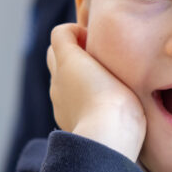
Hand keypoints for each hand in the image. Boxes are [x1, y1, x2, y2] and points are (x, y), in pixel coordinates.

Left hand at [47, 23, 145, 160]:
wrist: (106, 140)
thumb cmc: (116, 101)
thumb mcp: (115, 65)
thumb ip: (105, 52)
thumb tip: (94, 44)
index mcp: (67, 60)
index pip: (61, 34)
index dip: (77, 32)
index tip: (97, 40)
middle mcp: (57, 79)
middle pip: (54, 54)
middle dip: (72, 51)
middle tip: (98, 58)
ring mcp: (59, 102)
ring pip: (62, 80)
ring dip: (77, 76)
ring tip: (102, 81)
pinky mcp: (66, 121)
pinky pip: (68, 101)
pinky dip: (79, 97)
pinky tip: (100, 104)